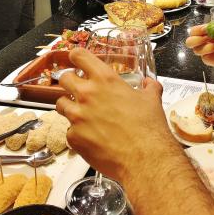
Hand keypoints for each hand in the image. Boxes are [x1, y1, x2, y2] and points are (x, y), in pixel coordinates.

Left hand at [56, 49, 170, 182]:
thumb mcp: (152, 100)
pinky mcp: (73, 137)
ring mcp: (77, 117)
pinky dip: (77, 132)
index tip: (76, 59)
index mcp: (105, 80)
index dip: (77, 56)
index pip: (80, 56)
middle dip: (70, 82)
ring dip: (70, 106)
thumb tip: (150, 84)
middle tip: (80, 89)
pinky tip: (91, 136)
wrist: (144, 158)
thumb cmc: (148, 127)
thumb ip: (149, 87)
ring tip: (83, 114)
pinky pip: (69, 130)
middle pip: (64, 78)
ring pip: (61, 104)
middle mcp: (86, 95)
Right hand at [185, 24, 213, 66]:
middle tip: (207, 38)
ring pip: (197, 51)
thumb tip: (206, 28)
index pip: (193, 31)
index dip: (197, 31)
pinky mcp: (209, 60)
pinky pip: (206, 59)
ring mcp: (204, 52)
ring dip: (208, 48)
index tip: (205, 30)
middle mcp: (202, 42)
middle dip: (197, 41)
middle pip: (189, 42)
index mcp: (204, 32)